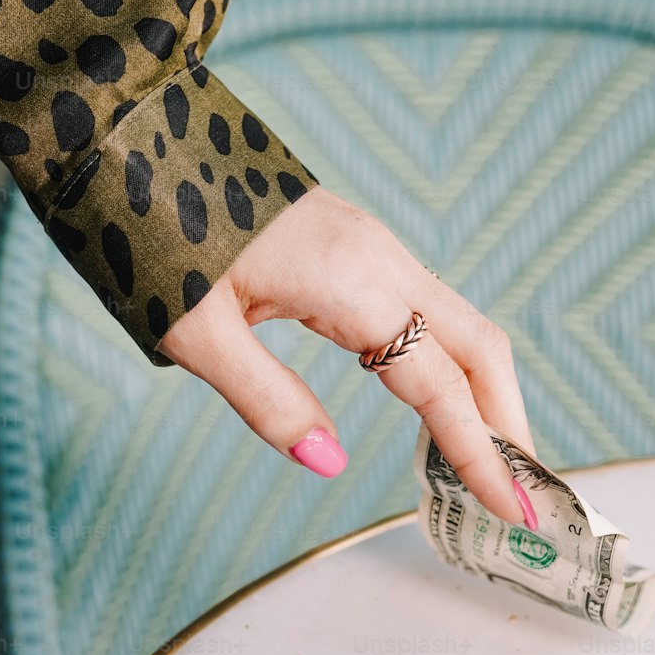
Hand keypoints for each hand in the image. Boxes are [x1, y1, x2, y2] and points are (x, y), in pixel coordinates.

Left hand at [159, 187, 536, 526]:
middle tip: (523, 495)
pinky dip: (448, 359)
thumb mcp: (196, 335)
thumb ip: (267, 400)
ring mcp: (371, 243)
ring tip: (488, 459)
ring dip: (483, 390)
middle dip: (509, 421)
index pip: (440, 385)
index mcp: (351, 283)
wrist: (131, 143)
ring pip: (458, 321)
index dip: (479, 453)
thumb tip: (329, 461)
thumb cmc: (153, 237)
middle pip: (478, 345)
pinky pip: (426, 305)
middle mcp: (379, 258)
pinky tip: (433, 399)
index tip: (512, 511)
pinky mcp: (354, 241)